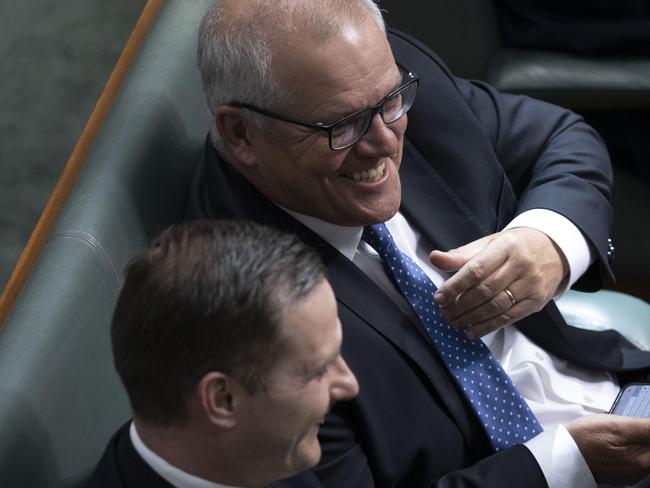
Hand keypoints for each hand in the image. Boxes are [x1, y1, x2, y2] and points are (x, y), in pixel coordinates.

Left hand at [430, 227, 568, 338]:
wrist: (553, 250)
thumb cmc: (513, 247)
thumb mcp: (489, 244)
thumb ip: (462, 254)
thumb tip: (435, 258)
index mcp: (506, 246)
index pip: (477, 269)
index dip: (456, 285)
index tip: (439, 297)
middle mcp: (521, 265)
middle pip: (486, 290)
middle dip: (461, 305)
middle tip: (444, 313)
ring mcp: (531, 285)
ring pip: (497, 306)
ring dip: (472, 318)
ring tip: (454, 322)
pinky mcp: (536, 301)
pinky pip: (509, 317)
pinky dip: (488, 326)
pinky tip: (472, 330)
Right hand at [567, 414, 649, 484]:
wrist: (560, 454)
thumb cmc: (585, 438)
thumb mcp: (616, 426)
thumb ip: (646, 427)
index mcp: (643, 462)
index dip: (647, 429)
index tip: (634, 425)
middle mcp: (640, 473)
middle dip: (642, 434)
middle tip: (623, 427)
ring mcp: (629, 474)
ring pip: (642, 452)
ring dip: (634, 440)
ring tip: (615, 433)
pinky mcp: (620, 473)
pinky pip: (632, 458)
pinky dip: (626, 447)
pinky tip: (612, 441)